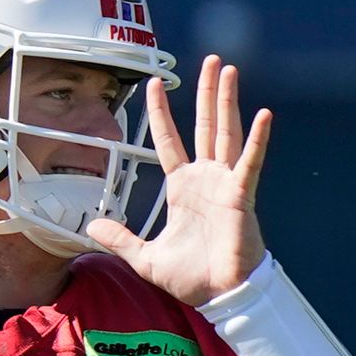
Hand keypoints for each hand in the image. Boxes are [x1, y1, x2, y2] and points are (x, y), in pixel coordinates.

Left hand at [87, 55, 270, 305]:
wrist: (218, 296)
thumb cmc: (190, 277)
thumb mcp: (143, 257)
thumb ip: (119, 239)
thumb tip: (91, 228)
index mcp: (182, 187)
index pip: (169, 141)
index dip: (162, 113)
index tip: (154, 84)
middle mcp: (205, 178)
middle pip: (205, 125)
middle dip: (205, 92)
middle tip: (210, 60)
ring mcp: (225, 184)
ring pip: (226, 132)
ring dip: (226, 101)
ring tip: (227, 70)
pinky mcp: (241, 196)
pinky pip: (249, 163)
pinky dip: (257, 140)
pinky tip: (264, 114)